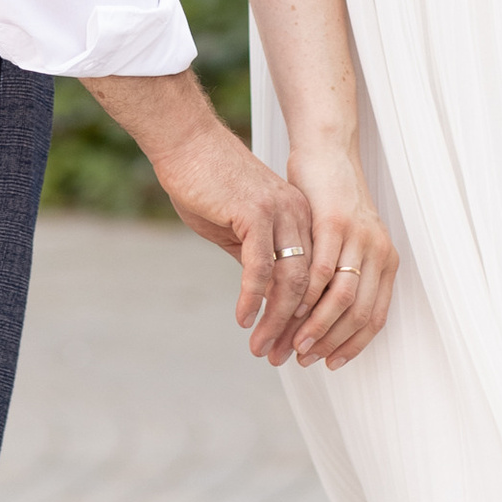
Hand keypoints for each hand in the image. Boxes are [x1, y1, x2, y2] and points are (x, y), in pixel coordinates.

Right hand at [148, 115, 318, 357]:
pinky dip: (253, 297)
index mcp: (301, 217)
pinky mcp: (255, 213)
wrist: (187, 144)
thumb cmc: (208, 183)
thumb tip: (263, 296)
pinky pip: (261, 267)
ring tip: (261, 347)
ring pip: (291, 281)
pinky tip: (244, 318)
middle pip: (309, 285)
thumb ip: (256, 257)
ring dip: (276, 320)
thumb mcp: (239, 227)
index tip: (290, 346)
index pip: (314, 277)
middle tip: (278, 357)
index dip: (304, 317)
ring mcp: (280, 213)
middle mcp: (299, 214)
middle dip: (294, 328)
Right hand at [283, 140, 398, 371]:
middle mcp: (378, 249)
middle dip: (326, 343)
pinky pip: (320, 268)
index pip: (374, 317)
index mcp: (384, 258)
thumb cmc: (328, 198)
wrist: (326, 149)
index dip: (351, 346)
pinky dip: (302, 295)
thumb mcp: (341, 241)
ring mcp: (358, 235)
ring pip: (339, 296)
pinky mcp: (333, 221)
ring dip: (311, 327)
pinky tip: (282, 309)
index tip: (328, 365)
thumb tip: (317, 319)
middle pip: (357, 313)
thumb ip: (334, 276)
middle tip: (297, 360)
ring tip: (285, 344)